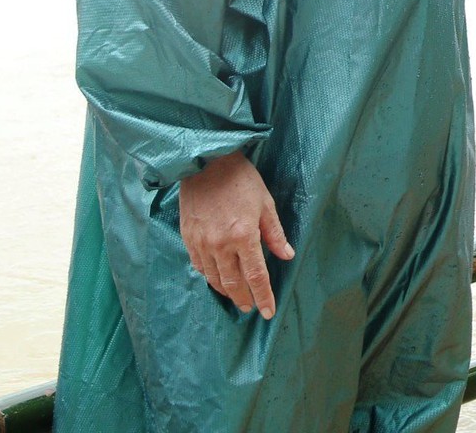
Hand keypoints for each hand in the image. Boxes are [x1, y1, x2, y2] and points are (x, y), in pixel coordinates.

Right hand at [180, 151, 293, 317]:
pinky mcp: (188, 238)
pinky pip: (199, 266)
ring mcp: (202, 243)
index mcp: (244, 236)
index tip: (268, 312)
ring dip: (227, 292)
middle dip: (244, 299)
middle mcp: (220, 244)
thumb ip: (274, 233)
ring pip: (214, 279)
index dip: (263, 296)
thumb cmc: (240, 180)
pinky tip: (217, 279)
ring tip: (237, 298)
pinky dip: (210, 277)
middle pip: (233, 283)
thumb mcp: (265, 204)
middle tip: (251, 307)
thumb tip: (286, 256)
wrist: (206, 163)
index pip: (256, 276)